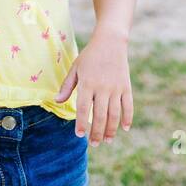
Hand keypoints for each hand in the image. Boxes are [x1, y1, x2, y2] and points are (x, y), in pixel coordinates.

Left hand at [55, 29, 132, 145]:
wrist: (111, 41)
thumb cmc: (90, 56)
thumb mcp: (75, 68)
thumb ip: (67, 86)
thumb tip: (57, 102)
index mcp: (87, 83)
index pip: (83, 108)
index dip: (81, 123)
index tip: (79, 134)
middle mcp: (102, 87)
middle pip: (99, 115)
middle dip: (96, 132)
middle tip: (94, 144)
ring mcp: (116, 88)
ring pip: (114, 114)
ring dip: (110, 129)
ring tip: (107, 141)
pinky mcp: (126, 86)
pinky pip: (128, 106)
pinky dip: (127, 118)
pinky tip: (124, 129)